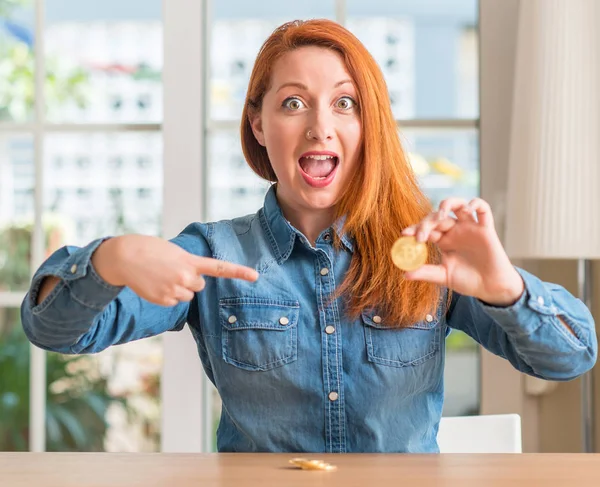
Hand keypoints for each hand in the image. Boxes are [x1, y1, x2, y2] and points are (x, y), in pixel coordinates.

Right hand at [92, 235, 258, 306]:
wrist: (125, 256)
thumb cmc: (150, 250)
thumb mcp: (174, 251)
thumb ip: (188, 264)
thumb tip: (194, 280)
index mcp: (191, 261)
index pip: (220, 268)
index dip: (239, 272)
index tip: (255, 276)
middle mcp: (186, 277)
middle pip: (200, 286)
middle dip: (190, 280)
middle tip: (173, 270)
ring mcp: (175, 290)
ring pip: (187, 296)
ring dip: (179, 288)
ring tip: (162, 276)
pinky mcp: (164, 300)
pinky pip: (174, 302)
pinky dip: (167, 295)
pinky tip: (155, 284)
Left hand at [401, 197, 524, 305]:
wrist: (491, 288)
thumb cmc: (468, 281)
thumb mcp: (444, 277)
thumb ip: (426, 273)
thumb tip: (404, 274)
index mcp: (443, 240)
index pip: (426, 229)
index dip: (415, 228)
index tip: (404, 233)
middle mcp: (455, 231)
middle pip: (438, 217)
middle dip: (427, 223)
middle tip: (420, 236)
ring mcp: (470, 228)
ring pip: (458, 205)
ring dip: (448, 204)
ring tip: (440, 215)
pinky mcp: (486, 228)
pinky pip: (483, 209)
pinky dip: (476, 203)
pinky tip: (468, 209)